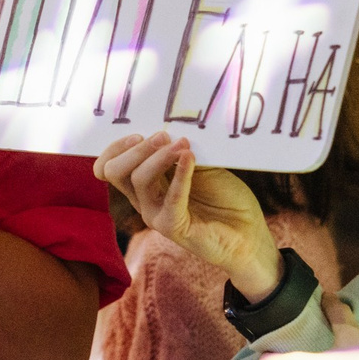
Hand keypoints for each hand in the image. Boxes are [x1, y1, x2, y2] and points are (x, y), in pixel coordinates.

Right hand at [93, 131, 278, 299]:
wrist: (249, 232)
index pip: (109, 165)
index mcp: (145, 183)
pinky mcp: (172, 227)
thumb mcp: (202, 164)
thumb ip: (181, 151)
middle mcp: (144, 199)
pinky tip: (190, 159)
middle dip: (135, 150)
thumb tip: (170, 127)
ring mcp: (155, 214)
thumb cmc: (225, 198)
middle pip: (114, 171)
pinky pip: (170, 199)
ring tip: (184, 146)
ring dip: (160, 157)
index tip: (140, 132)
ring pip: (139, 180)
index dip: (117, 147)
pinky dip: (180, 176)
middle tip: (162, 136)